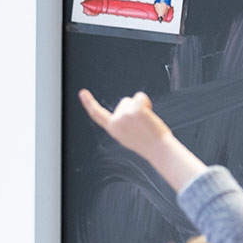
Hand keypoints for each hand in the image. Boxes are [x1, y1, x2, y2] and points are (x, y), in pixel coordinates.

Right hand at [79, 88, 206, 191]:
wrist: (159, 149)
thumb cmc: (149, 143)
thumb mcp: (129, 135)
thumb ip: (122, 123)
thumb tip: (126, 109)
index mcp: (113, 129)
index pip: (97, 115)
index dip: (89, 103)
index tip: (82, 92)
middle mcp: (116, 122)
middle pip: (124, 102)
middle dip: (135, 109)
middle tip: (143, 125)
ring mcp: (125, 115)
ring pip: (133, 99)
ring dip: (142, 106)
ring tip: (147, 122)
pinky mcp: (135, 111)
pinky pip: (141, 96)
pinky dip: (147, 102)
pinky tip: (150, 115)